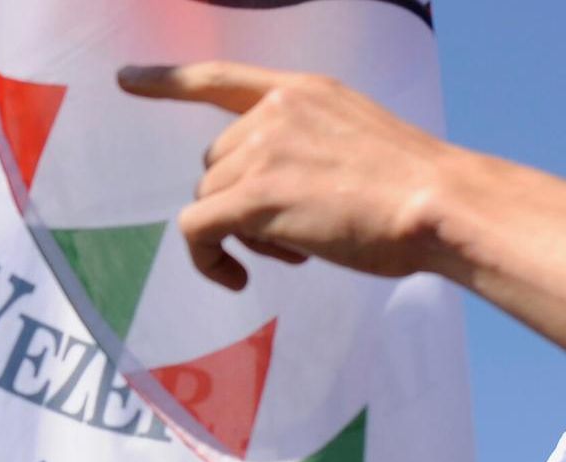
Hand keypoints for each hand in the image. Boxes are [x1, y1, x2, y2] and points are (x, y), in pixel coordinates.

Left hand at [117, 61, 460, 289]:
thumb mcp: (355, 141)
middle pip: (214, 165)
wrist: (439, 205)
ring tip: (296, 247)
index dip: (167, 81)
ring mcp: (262, 151)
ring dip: (239, 233)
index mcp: (301, 91)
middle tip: (292, 234)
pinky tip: (236, 279)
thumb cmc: (411, 190)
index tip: (126, 79)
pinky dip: (206, 260)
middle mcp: (275, 112)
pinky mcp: (253, 196)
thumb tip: (261, 195)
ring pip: (207, 200)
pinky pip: (195, 232)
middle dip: (241, 203)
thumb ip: (305, 147)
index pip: (219, 78)